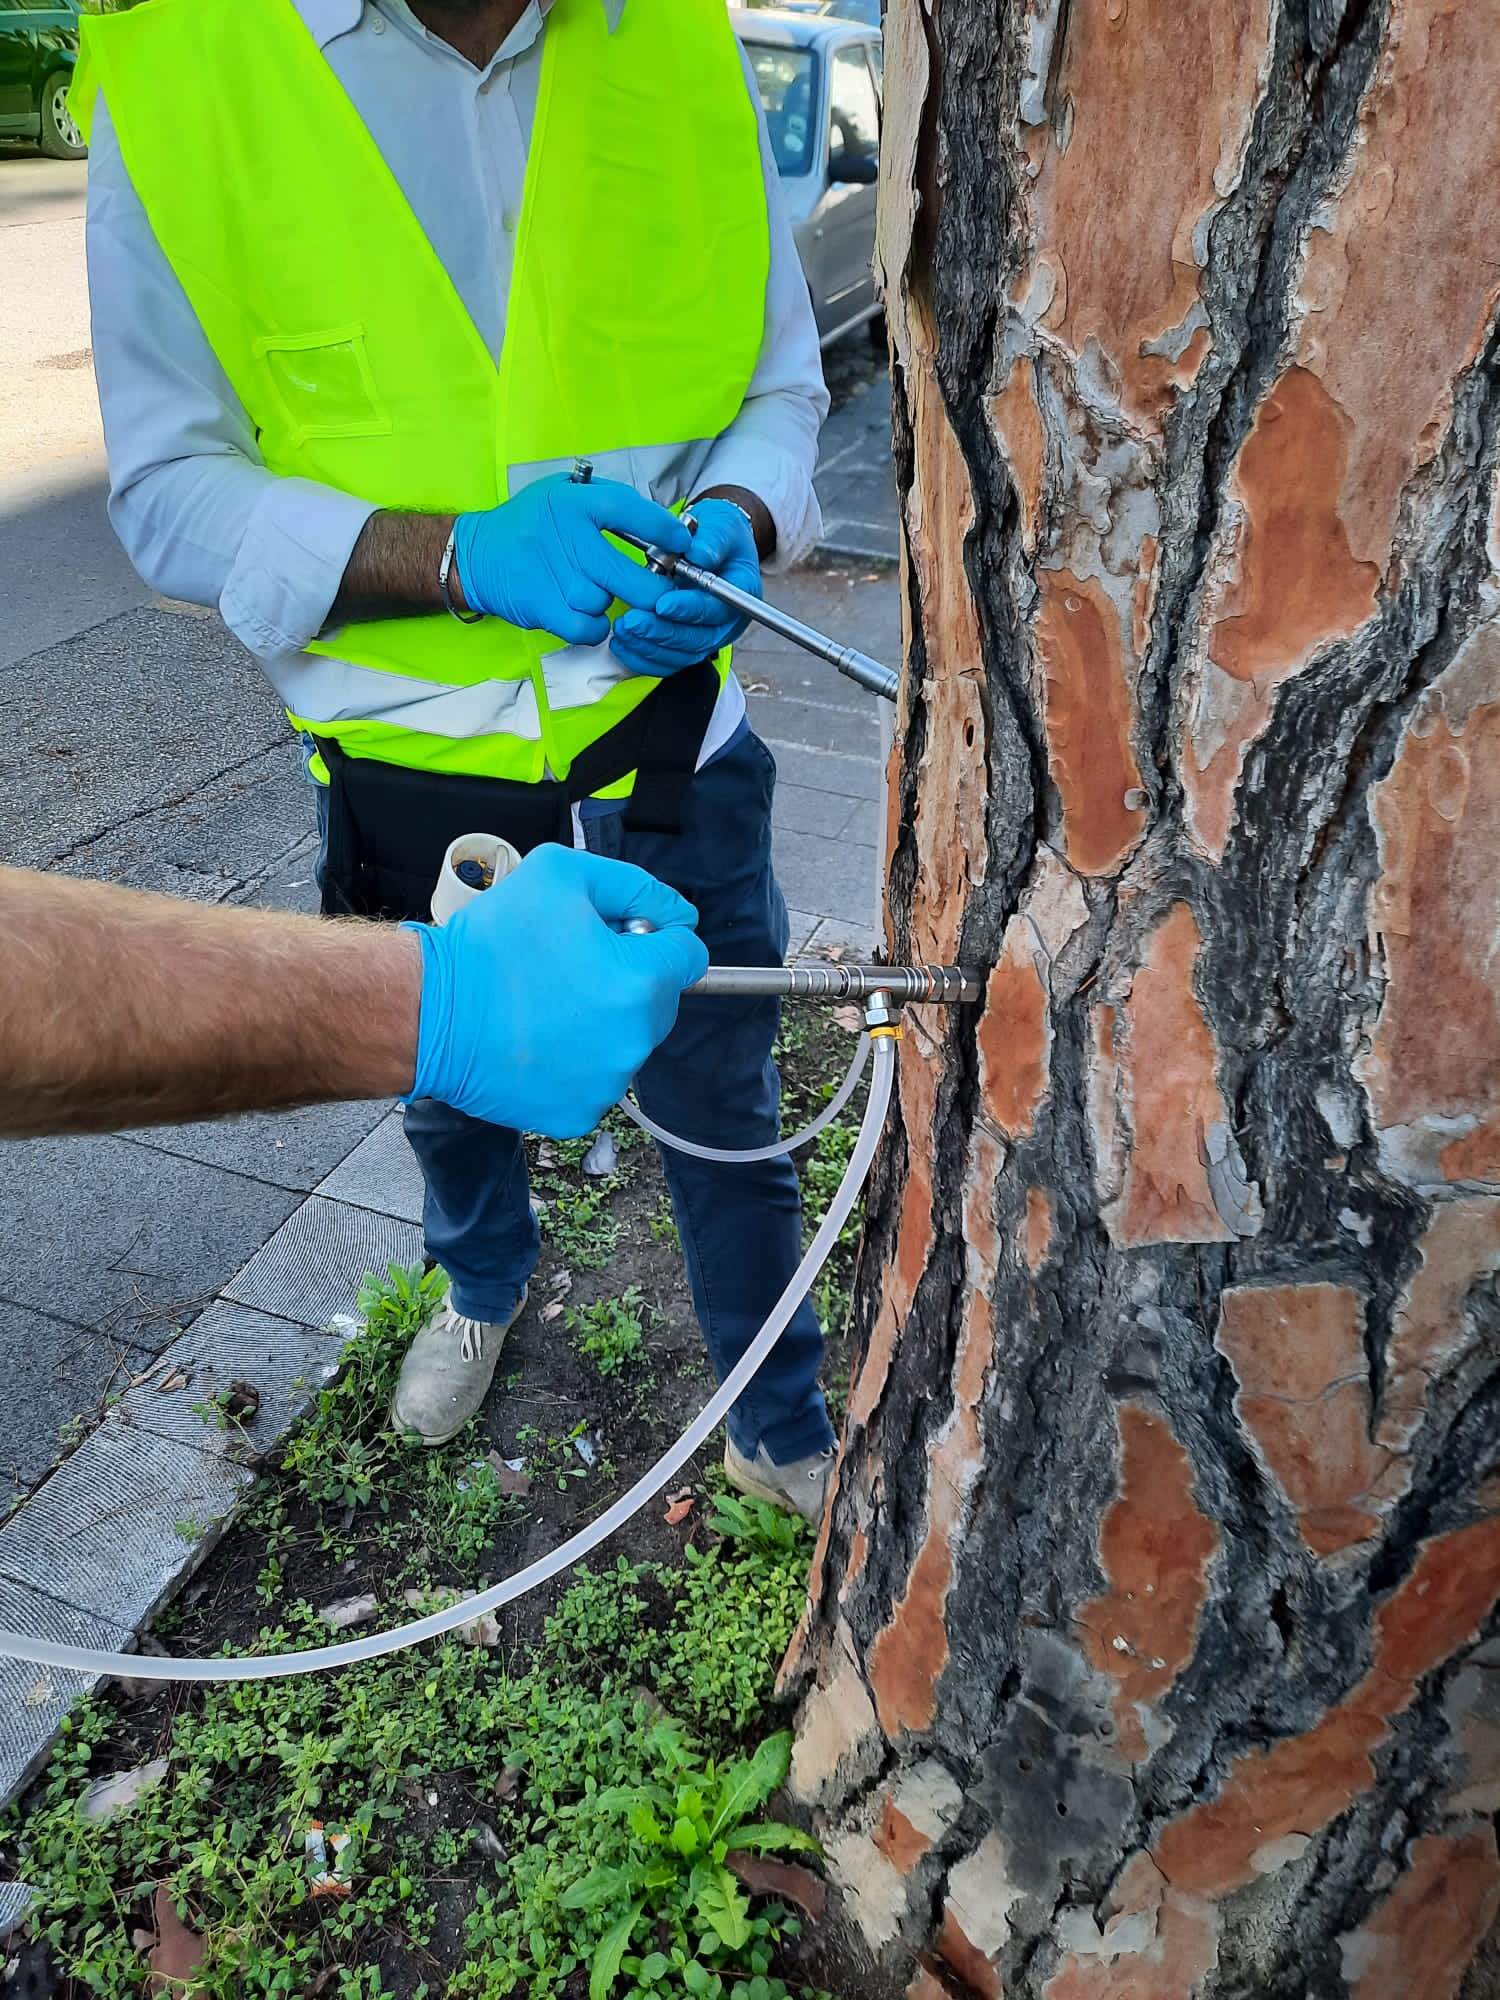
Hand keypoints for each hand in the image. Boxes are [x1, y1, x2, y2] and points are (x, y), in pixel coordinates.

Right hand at [407, 846, 707, 1134]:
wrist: (427, 1012)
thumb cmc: (492, 941)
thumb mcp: (562, 873)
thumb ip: (633, 886)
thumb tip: (678, 915)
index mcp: (641, 982)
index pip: (689, 954)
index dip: (654, 937)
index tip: (614, 936)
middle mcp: (635, 1041)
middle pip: (660, 1002)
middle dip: (628, 980)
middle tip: (570, 967)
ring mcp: (607, 1084)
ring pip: (625, 1043)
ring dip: (601, 1023)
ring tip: (544, 1004)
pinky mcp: (577, 1114)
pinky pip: (593, 1080)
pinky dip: (573, 1063)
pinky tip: (536, 1040)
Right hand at [453, 476, 690, 643]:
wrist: (477, 554)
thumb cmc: (531, 523)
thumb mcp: (564, 492)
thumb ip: (608, 501)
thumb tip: (661, 523)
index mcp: (576, 502)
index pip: (633, 512)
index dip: (665, 531)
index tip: (682, 545)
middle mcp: (566, 536)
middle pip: (631, 576)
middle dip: (654, 589)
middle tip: (657, 589)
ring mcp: (553, 574)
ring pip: (606, 603)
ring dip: (608, 604)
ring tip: (592, 592)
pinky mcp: (541, 606)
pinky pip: (588, 628)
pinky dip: (593, 628)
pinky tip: (586, 616)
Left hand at [609, 498, 762, 676]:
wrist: (709, 544)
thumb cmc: (716, 534)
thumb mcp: (720, 524)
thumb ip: (713, 539)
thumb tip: (700, 554)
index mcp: (740, 593)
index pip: (717, 609)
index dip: (689, 609)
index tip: (663, 604)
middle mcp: (726, 621)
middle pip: (697, 639)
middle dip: (661, 632)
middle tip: (632, 621)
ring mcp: (707, 637)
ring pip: (680, 654)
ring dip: (649, 646)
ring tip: (623, 629)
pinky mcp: (687, 646)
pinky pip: (666, 662)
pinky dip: (643, 657)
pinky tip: (623, 644)